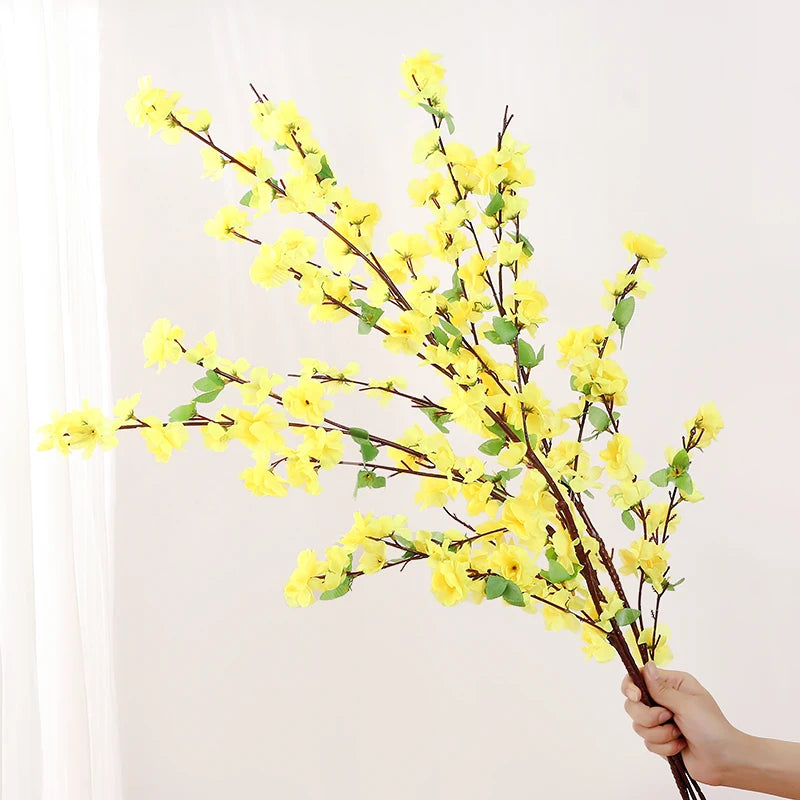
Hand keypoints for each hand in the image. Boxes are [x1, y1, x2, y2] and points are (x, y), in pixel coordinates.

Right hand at [621, 660, 743, 785]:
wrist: (725, 761)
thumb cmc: (712, 727)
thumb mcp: (687, 704)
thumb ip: (661, 689)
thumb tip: (647, 666)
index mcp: (672, 684)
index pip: (638, 677)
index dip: (631, 687)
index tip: (636, 697)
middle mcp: (663, 700)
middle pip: (633, 704)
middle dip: (648, 716)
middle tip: (667, 718)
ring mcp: (661, 721)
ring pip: (639, 725)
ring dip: (660, 734)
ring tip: (679, 735)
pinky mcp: (660, 740)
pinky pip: (648, 742)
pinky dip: (664, 747)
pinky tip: (680, 746)